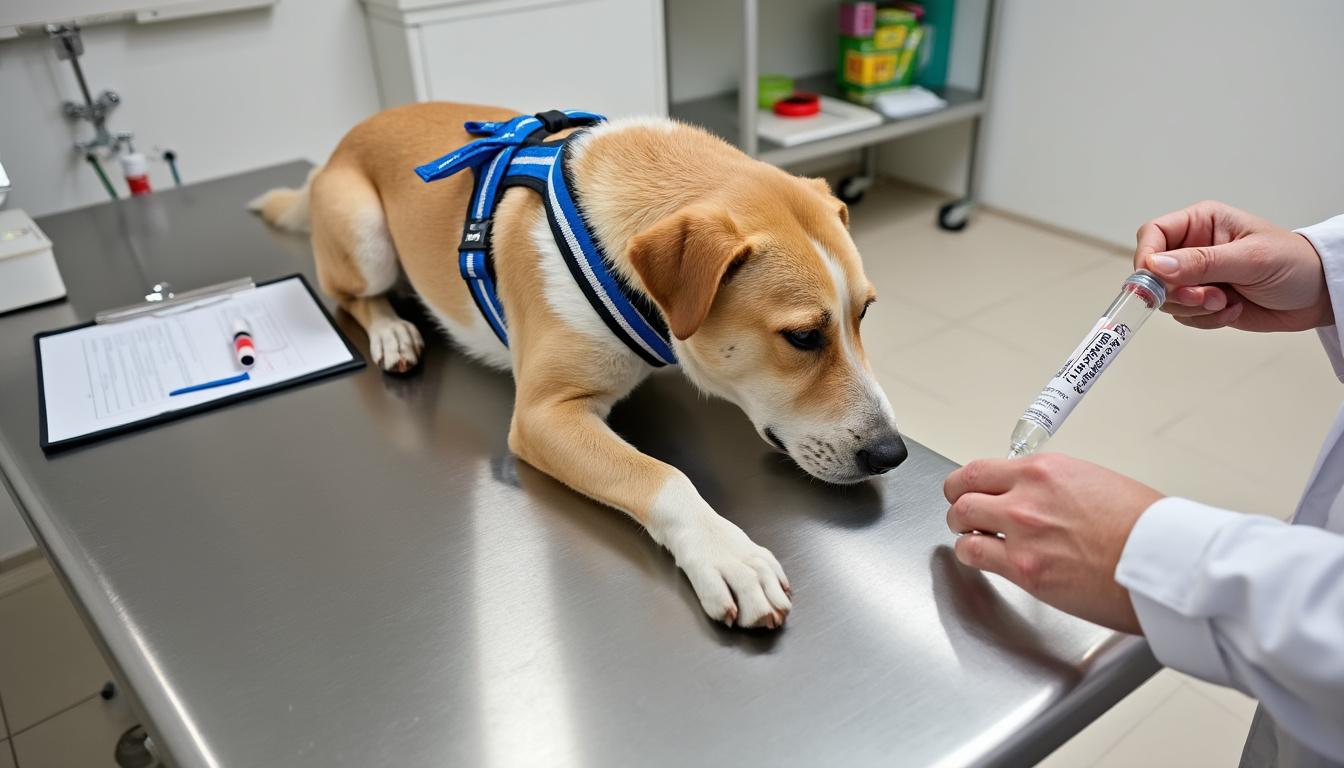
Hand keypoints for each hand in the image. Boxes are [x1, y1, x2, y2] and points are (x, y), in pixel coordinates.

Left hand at [943, 454, 1162, 633]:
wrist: (1163, 560)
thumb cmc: (1146, 526)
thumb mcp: (1096, 482)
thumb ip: (1055, 487)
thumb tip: (1036, 495)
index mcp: (1045, 470)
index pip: (980, 469)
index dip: (967, 482)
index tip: (967, 488)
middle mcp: (1027, 496)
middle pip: (963, 493)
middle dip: (959, 504)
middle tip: (963, 513)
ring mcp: (1022, 533)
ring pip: (961, 523)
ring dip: (962, 529)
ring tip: (970, 535)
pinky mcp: (1024, 569)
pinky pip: (974, 554)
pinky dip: (971, 554)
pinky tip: (980, 555)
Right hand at [1134, 200, 1331, 331]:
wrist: (1318, 295)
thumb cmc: (1294, 263)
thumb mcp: (1249, 259)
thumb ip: (1201, 262)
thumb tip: (1156, 265)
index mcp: (1201, 222)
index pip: (1153, 234)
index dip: (1147, 257)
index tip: (1155, 282)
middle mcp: (1193, 247)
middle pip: (1153, 272)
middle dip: (1176, 291)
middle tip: (1205, 297)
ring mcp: (1197, 277)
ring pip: (1167, 299)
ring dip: (1193, 308)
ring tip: (1225, 303)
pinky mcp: (1203, 301)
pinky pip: (1185, 316)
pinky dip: (1205, 320)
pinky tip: (1233, 310)